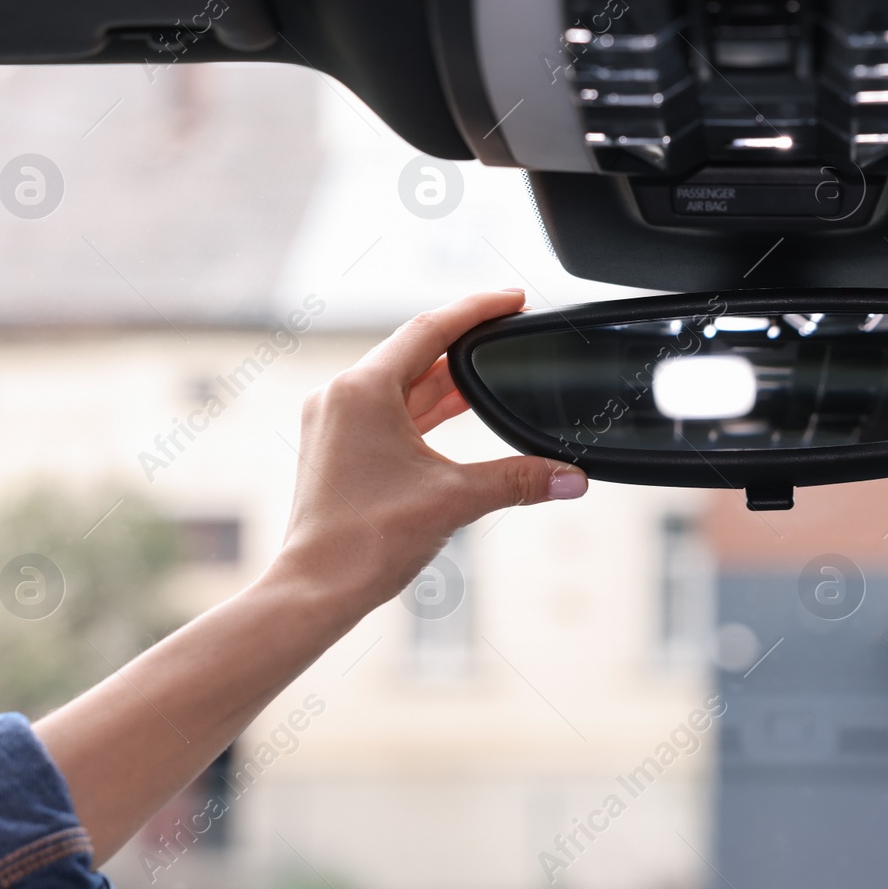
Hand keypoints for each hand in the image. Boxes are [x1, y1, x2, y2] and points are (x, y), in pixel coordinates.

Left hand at [272, 289, 587, 615]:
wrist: (316, 590)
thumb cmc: (364, 542)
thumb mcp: (455, 500)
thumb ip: (519, 480)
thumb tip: (571, 478)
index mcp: (363, 391)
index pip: (430, 329)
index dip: (478, 309)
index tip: (512, 298)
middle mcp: (341, 397)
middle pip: (414, 351)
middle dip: (465, 343)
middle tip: (509, 331)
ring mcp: (335, 421)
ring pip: (401, 382)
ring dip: (445, 378)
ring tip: (491, 371)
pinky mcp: (337, 447)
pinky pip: (388, 409)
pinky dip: (424, 407)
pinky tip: (456, 409)